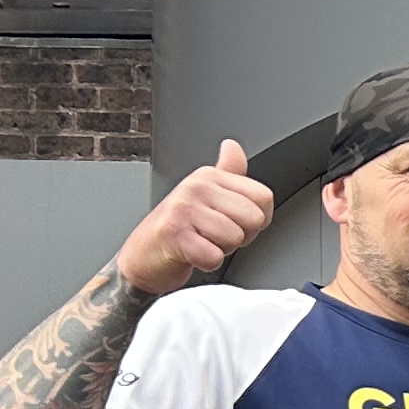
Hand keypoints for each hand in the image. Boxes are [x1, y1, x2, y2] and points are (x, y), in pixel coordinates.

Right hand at [114, 141, 272, 298]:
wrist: (144, 253)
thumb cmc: (180, 227)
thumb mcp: (207, 195)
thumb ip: (227, 172)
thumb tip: (232, 145)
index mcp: (210, 176)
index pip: (264, 197)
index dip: (257, 218)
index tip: (232, 220)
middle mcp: (196, 186)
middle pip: (254, 218)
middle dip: (241, 236)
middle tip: (214, 235)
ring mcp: (183, 208)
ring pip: (235, 238)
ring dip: (222, 249)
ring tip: (201, 242)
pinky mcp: (174, 234)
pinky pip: (214, 256)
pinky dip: (207, 263)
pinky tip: (192, 254)